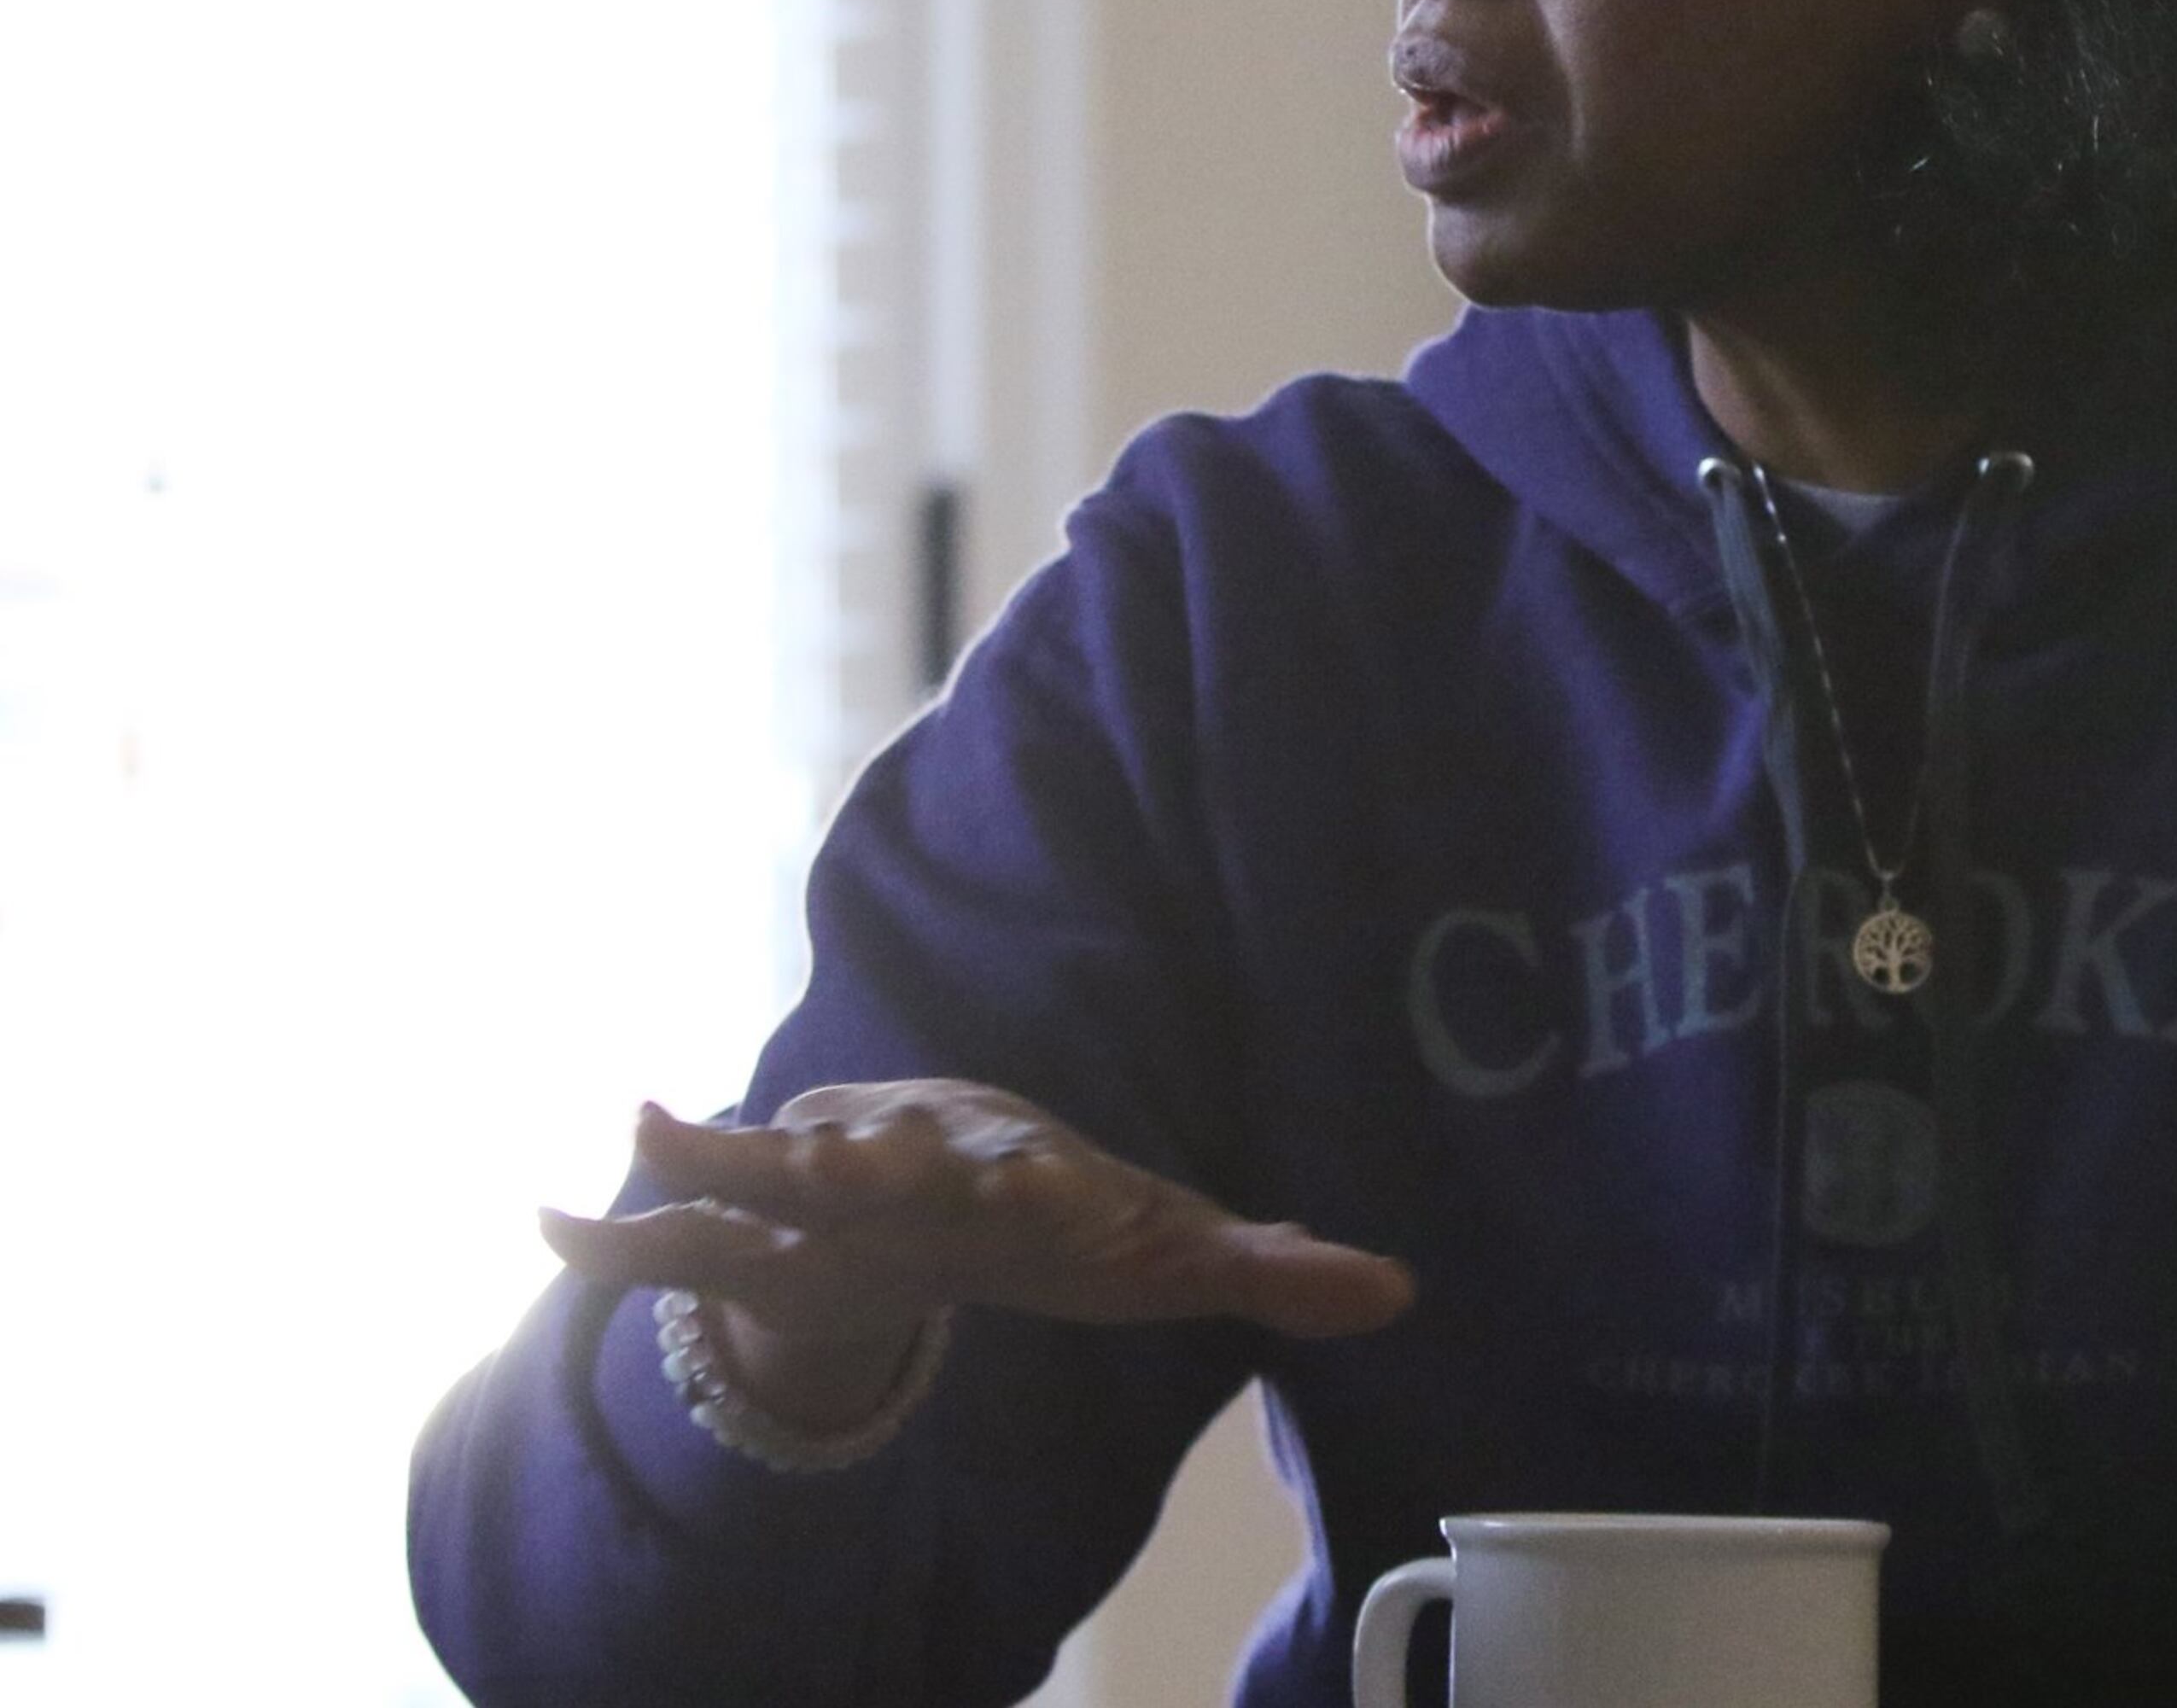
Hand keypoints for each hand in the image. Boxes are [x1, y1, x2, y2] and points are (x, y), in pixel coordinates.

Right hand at [541, 1081, 1413, 1426]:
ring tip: (641, 1124)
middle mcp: (922, 1163)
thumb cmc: (1070, 1218)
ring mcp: (831, 1189)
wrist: (951, 1166)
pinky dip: (617, 1233)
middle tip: (837, 1158)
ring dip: (715, 1159)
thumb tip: (1402, 1290)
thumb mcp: (1169, 1249)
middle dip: (869, 1163)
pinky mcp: (767, 1229)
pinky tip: (537, 1219)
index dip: (1062, 1202)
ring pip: (767, 1176)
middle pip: (896, 1161)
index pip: (1048, 1186)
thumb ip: (1272, 1265)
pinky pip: (686, 1237)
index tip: (1067, 1209)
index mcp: (1025, 1174)